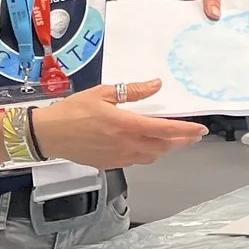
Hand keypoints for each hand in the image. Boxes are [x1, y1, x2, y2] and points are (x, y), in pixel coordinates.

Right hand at [32, 78, 203, 167]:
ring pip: (152, 156)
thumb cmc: (72, 111)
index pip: (165, 130)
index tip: (200, 129)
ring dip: (166, 148)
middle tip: (193, 135)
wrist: (48, 135)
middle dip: (181, 141)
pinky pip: (137, 160)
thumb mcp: (102, 94)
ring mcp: (119, 157)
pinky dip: (149, 153)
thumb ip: (132, 91)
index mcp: (126, 125)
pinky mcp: (111, 164)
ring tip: (174, 140)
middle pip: (163, 146)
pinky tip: (148, 146)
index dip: (186, 130)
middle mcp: (126, 144)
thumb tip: (156, 85)